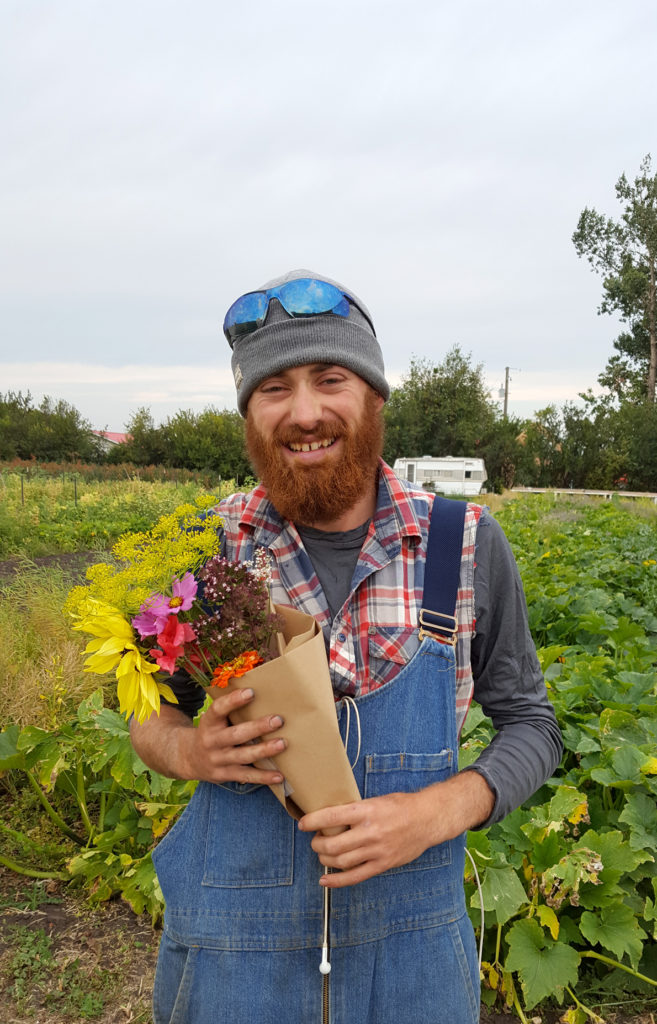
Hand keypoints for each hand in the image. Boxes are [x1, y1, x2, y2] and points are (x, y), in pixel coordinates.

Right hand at [130, 687, 286, 785]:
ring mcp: (218, 760)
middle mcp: (212, 741)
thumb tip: (262, 687)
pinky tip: (279, 775)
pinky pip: (246, 776)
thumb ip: (231, 708)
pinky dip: (263, 777)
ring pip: (243, 756)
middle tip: (278, 719)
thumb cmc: (212, 730)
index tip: (251, 691)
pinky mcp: (224, 775)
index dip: (233, 701)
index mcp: (208, 722)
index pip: (218, 709)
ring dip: (264, 750)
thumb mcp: (214, 718)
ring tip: (282, 743)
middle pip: (236, 734)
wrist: (187, 758)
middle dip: (258, 727)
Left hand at [298, 770, 494, 887]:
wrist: (427, 819)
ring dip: (325, 859)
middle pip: (332, 844)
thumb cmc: (400, 806)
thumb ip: (355, 810)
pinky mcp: (382, 864)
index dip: (312, 821)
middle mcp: (369, 832)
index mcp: (366, 811)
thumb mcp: (375, 800)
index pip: (330, 817)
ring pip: (340, 861)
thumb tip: (330, 818)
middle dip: (317, 844)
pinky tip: (324, 880)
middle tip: (315, 840)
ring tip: (322, 854)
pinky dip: (337, 881)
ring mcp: (376, 850)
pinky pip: (355, 876)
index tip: (303, 824)